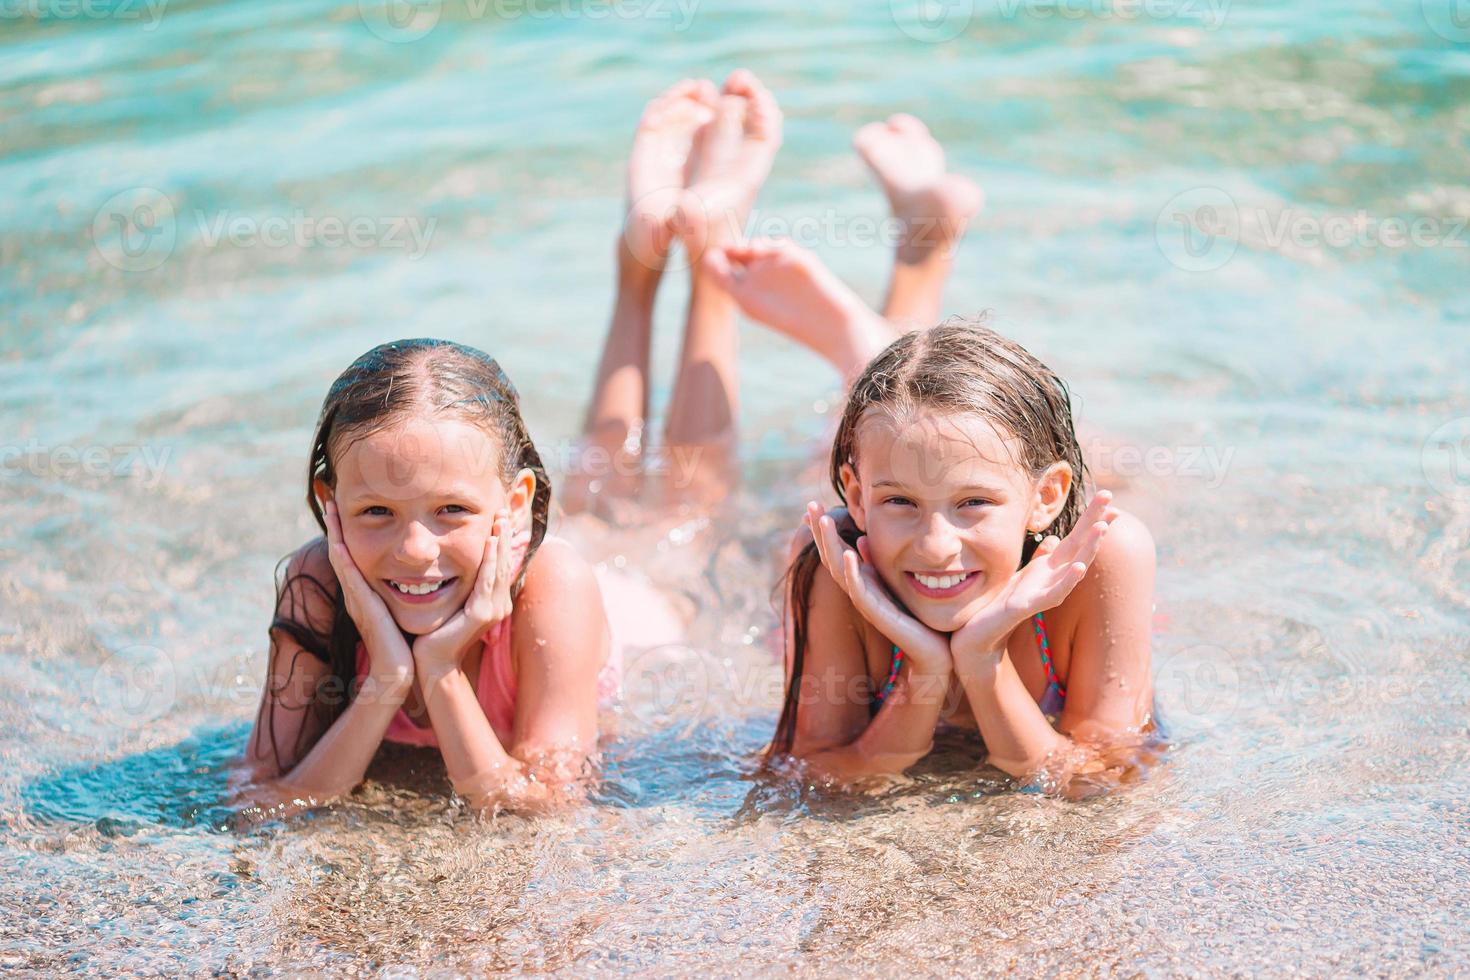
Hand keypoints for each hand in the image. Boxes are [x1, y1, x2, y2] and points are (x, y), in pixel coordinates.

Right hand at [323, 498, 413, 683]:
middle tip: (331, 500)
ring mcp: (355, 597)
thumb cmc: (402, 644)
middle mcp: (355, 592)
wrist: (397, 669)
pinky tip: (338, 541)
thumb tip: (416, 579)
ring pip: (341, 558)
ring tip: (331, 509)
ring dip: (334, 533)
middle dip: (335, 526)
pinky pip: (349, 576)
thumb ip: (402, 594)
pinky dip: (342, 558)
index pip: (352, 555)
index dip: (347, 532)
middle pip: (340, 551)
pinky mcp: (361, 605)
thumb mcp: (400, 611)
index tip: (346, 510)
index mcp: (364, 592)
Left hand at [411, 511, 515, 677]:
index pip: (500, 565)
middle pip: (505, 562)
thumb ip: (458, 586)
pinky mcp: (482, 613)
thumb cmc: (435, 632)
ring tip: (501, 518)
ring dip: (500, 540)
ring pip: (499, 567)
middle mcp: (499, 604)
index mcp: (494, 601)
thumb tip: (451, 564)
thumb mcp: (451, 602)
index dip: (501, 541)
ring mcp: (493, 609)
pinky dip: (490, 558)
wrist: (430, 661)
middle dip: (505, 534)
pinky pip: (487, 579)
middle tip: (504, 509)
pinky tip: (490, 540)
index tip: (499, 517)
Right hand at [804, 501, 951, 673]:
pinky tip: (849, 553)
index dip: (825, 530)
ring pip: (841, 569)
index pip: (838, 550)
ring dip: (830, 544)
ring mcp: (867, 602)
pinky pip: (861, 591)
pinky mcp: (879, 615)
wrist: (934, 653)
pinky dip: (852, 572)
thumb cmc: (919, 618)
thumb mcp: (897, 581)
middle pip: (833, 556)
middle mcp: (861, 590)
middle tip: (810, 504)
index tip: (813, 507)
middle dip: (821, 531)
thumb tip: (861, 539)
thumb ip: (878, 563)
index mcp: (865, 581)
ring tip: (822, 520)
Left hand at [951, 491, 1117, 666]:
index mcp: (1048, 568)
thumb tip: (1054, 539)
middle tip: (1109, 497)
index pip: (1074, 538)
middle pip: (1078, 546)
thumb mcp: (1021, 574)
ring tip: (1102, 527)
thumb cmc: (1001, 604)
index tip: (1108, 499)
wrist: (979, 634)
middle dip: (1094, 522)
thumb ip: (1039, 558)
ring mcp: (1043, 593)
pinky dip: (1068, 580)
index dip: (1089, 518)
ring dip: (1089, 548)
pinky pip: (1054, 593)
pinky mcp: (1029, 606)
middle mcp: (1051, 579)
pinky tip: (1080, 566)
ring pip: (1073, 567)